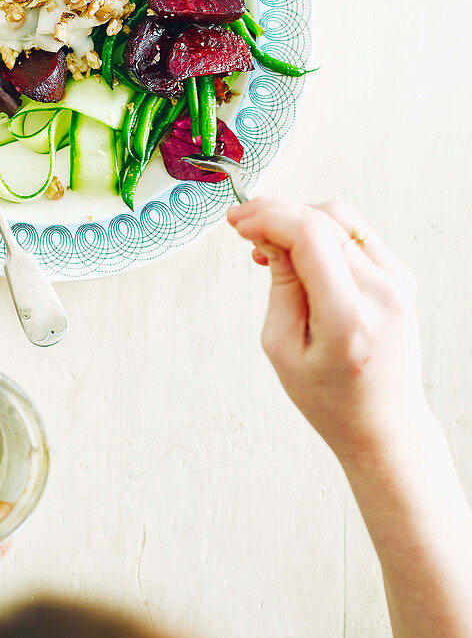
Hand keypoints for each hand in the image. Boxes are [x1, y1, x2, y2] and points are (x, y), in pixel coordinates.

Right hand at [227, 198, 430, 465]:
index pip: (309, 237)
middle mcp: (381, 293)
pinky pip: (355, 233)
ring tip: (266, 242)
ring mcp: (397, 282)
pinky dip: (320, 230)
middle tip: (240, 221)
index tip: (238, 223)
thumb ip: (279, 285)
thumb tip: (268, 236)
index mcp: (348, 317)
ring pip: (340, 218)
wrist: (384, 425)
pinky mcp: (400, 278)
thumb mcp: (282, 348)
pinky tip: (295, 248)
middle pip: (323, 220)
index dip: (268, 218)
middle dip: (275, 212)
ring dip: (297, 217)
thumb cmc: (331, 399)